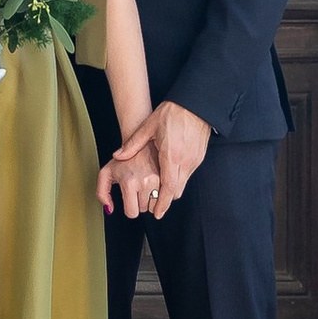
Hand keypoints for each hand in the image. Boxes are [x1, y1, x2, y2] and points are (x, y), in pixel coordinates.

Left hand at [99, 144, 165, 218]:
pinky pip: (169, 197)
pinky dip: (165, 194)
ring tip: (148, 185)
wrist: (141, 142)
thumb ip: (102, 193)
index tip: (130, 199)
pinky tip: (158, 184)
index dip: (130, 208)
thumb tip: (109, 208)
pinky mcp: (170, 175)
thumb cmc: (124, 159)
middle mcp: (145, 182)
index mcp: (129, 182)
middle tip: (138, 187)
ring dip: (153, 200)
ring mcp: (159, 179)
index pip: (132, 212)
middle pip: (145, 210)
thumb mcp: (106, 173)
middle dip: (142, 202)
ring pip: (158, 205)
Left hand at [103, 98, 211, 215]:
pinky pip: (188, 175)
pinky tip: (168, 172)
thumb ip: (132, 144)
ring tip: (158, 189)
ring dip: (171, 189)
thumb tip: (118, 156)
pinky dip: (178, 179)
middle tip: (153, 204)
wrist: (195, 103)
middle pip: (176, 192)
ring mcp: (194, 160)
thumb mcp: (148, 126)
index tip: (157, 214)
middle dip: (164, 200)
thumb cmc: (172, 113)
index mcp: (171, 156)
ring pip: (183, 185)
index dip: (162, 204)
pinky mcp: (199, 157)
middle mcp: (185, 161)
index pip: (167, 189)